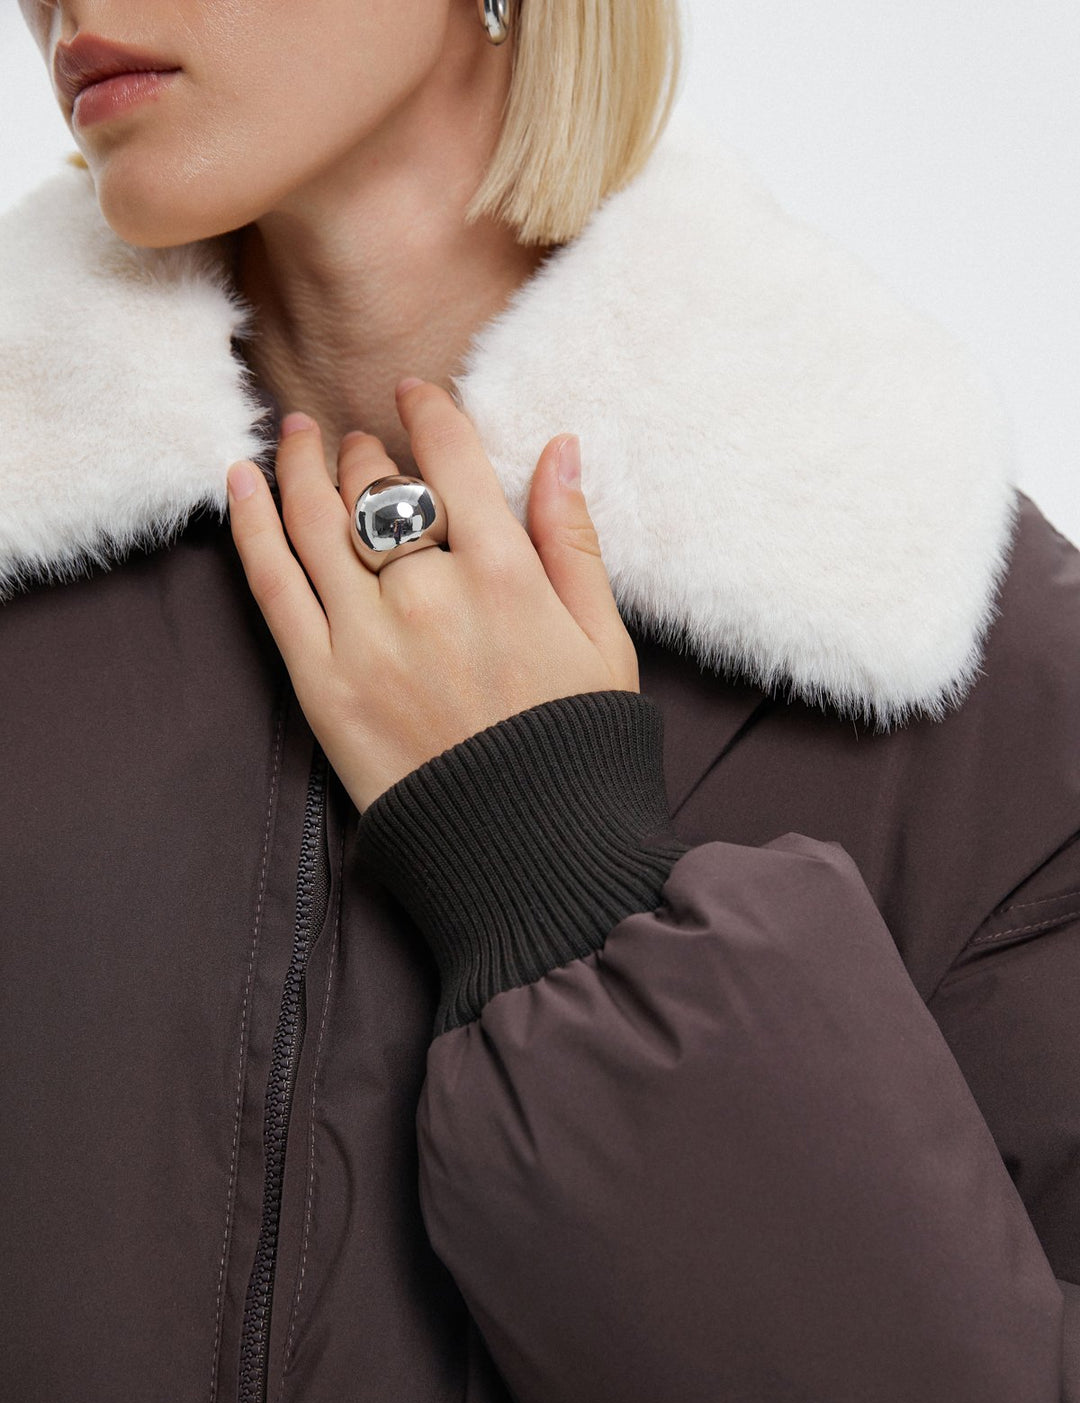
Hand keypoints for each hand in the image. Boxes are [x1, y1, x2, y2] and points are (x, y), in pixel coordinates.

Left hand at [226, 378, 638, 814]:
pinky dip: (251, 526)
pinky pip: (273, 585)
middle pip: (378, 490)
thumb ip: (573, 541)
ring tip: (297, 437)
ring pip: (316, 521)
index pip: (451, 460)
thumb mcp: (603, 641)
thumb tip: (560, 450)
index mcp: (503, 575)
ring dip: (302, 466)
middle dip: (366, 453)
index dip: (428, 412)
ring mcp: (366, 638)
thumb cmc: (578, 751)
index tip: (415, 392)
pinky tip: (241, 483)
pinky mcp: (321, 685)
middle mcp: (427, 594)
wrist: (531, 857)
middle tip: (360, 444)